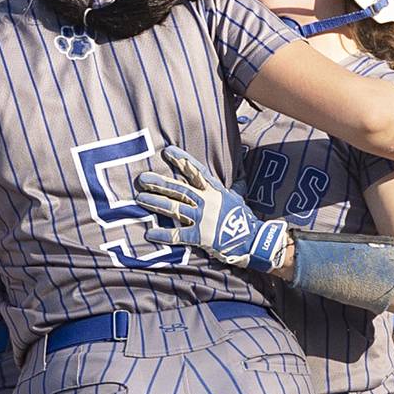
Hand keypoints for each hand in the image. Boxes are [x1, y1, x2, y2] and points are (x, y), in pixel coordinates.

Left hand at [134, 145, 288, 271]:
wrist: (254, 241)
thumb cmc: (245, 220)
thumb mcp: (239, 198)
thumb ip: (233, 188)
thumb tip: (239, 177)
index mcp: (216, 191)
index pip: (196, 171)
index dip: (181, 161)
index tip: (166, 151)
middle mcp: (207, 202)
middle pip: (179, 189)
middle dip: (160, 183)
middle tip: (142, 178)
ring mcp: (203, 219)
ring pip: (174, 208)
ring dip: (155, 203)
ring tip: (139, 198)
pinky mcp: (200, 237)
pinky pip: (178, 235)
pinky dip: (163, 234)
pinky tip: (149, 234)